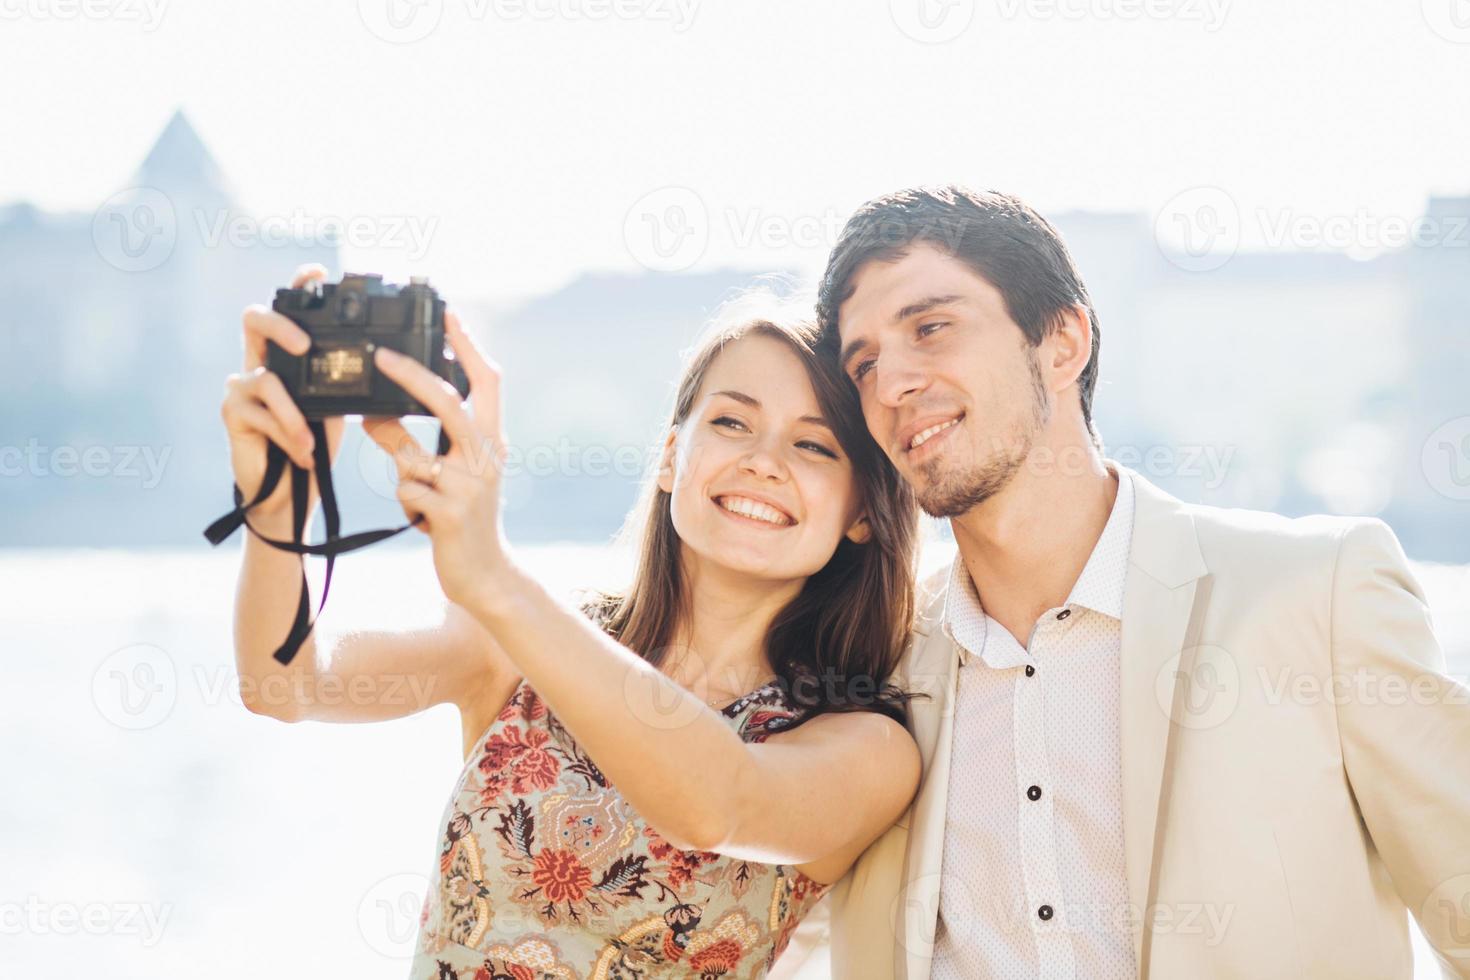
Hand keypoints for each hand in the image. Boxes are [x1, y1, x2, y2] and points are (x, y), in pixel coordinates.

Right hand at [219, 263, 346, 521]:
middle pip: (255, 318)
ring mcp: (242, 386)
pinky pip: (262, 414)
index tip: (318, 271)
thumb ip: (350, 382)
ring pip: (265, 379)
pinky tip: (303, 454)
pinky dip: (288, 435)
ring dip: (294, 415)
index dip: (298, 285)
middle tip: (304, 345)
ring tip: (313, 443)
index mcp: (287, 355)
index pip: (288, 308)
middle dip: (280, 325)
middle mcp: (259, 362)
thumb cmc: (315, 444)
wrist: (290, 493)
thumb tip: (399, 362)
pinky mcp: (232, 412)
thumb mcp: (339, 407)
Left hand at [362, 312, 512, 612]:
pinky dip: (405, 503)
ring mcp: (471, 485)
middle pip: (448, 402)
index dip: (467, 347)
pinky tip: (424, 522)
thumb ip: (416, 442)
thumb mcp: (445, 474)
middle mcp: (487, 456)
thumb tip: (372, 414)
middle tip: (379, 355)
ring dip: (402, 472)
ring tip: (419, 497)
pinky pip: (406, 491)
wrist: (485, 574)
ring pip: (413, 455)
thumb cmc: (462, 518)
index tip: (447, 313)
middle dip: (412, 377)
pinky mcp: (451, 514)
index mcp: (493, 440)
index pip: (487, 382)